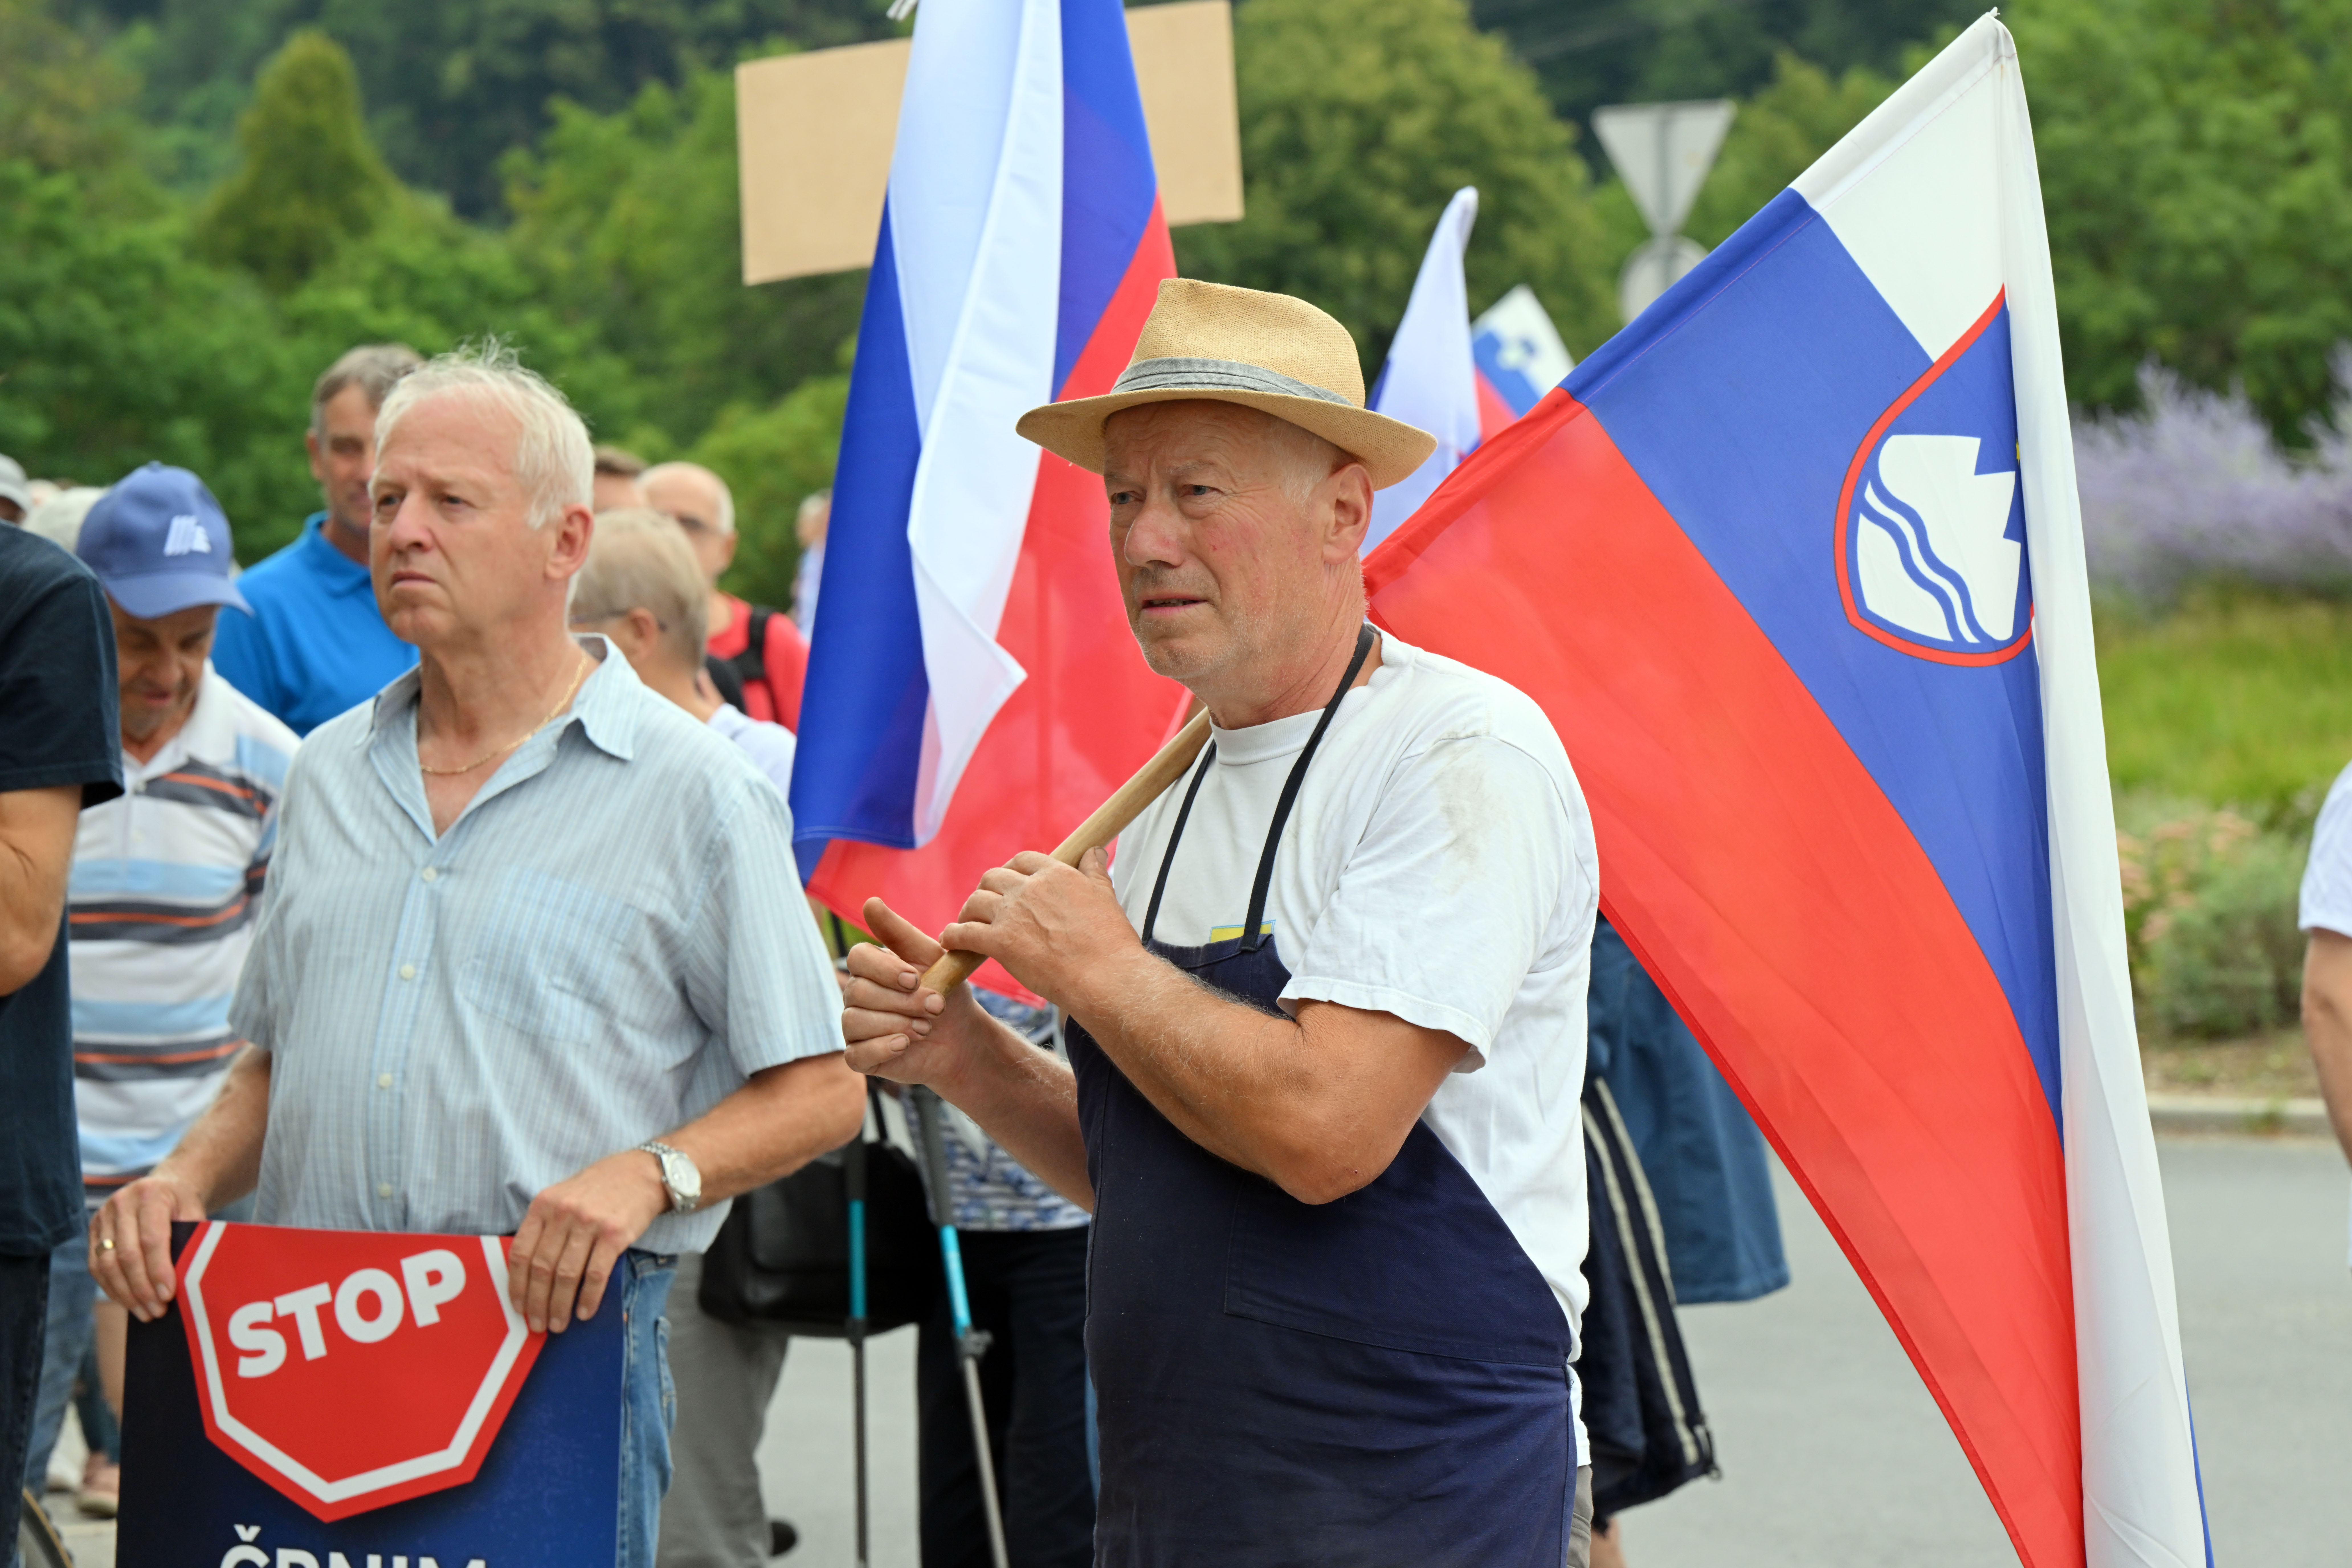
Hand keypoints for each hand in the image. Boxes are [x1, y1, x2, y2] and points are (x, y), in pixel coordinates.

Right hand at [91, 1172, 206, 1321]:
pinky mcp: (93, 1229)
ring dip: (125, 1294)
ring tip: (144, 1313)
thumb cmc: (182, 1204)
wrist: (164, 1185)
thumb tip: (187, 1280)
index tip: (168, 1296)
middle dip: (142, 1288)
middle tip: (157, 1311)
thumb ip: (190, 1240)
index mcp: (151, 1194)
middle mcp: (121, 1203)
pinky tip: (127, 1302)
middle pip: (127, 1255)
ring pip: (107, 1264)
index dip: (158, 1270)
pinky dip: (111, 1288)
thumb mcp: (194, 1212)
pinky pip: (96, 1265)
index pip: (152, 1239)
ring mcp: (103, 1215)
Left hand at [508, 1150, 669, 1332]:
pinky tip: (584, 1312)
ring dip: (559, 1306)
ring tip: (558, 1324)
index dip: (516, 1285)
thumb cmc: (600, 1188)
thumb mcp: (563, 1196)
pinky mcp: (615, 1234)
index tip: (519, 1307)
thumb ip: (545, 1225)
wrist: (642, 1173)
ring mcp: (590, 1223)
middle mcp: (563, 1212)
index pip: (520, 1252)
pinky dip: (588, 1298)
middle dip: (537, 1303)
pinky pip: (596, 1274)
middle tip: (537, 1325)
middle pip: (541, 1268)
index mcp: (544, 1204)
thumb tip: (529, 1272)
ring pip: (566, 1275)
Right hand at [841, 898, 991, 1087]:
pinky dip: (882, 1047)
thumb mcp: (932, 959)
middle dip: (902, 1001)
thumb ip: (900, 933)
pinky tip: (906, 1044)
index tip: (916, 978)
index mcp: (870, 967)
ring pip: (855, 1021)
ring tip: (926, 1027)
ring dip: (896, 1023)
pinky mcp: (860, 1056)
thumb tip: (870, 902)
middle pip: (859, 991)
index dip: (886, 969)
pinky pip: (856, 1054)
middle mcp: (855, 994)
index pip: (858, 958)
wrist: (962, 1036)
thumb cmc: (945, 992)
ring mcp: (854, 1026)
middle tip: (936, 1006)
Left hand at [939, 847, 1137, 1009]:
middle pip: (993, 877)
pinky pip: (965, 933)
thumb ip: (1094, 871)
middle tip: (986, 905)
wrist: (1104, 976)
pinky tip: (951, 940)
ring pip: (975, 902)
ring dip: (968, 911)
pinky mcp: (1000, 942)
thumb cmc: (1109, 942)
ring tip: (967, 922)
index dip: (1011, 869)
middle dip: (986, 889)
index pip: (1023, 860)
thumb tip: (1094, 850)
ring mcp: (1012, 914)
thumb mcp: (1105, 896)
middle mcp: (1030, 888)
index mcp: (1055, 874)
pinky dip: (954, 936)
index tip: (1008, 882)